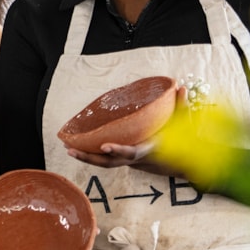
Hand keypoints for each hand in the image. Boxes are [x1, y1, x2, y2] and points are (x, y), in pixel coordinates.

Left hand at [66, 86, 188, 174]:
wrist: (177, 162)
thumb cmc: (177, 140)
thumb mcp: (181, 123)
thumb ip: (181, 106)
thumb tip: (180, 86)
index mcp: (147, 150)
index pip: (131, 152)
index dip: (118, 150)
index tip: (105, 146)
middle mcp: (134, 159)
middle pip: (109, 162)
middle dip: (90, 157)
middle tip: (72, 150)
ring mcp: (127, 161)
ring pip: (103, 163)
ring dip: (85, 158)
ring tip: (68, 149)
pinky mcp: (122, 159)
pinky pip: (104, 160)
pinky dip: (90, 155)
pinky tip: (76, 148)